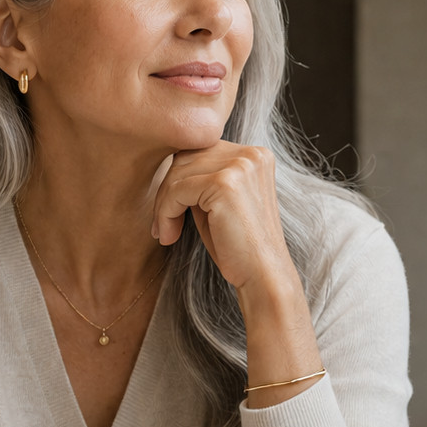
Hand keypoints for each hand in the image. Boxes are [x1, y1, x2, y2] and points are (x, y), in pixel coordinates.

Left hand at [152, 142, 295, 293]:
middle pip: (186, 157)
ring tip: (166, 233)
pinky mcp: (225, 184)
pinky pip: (177, 190)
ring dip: (164, 204)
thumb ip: (202, 178)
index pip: (200, 151)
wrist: (263, 276)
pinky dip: (165, 213)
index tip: (169, 213)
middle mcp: (251, 154)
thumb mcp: (220, 202)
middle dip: (168, 191)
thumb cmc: (239, 246)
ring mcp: (240, 166)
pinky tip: (169, 236)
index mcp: (255, 155)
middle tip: (162, 225)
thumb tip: (167, 168)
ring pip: (177, 172)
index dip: (179, 180)